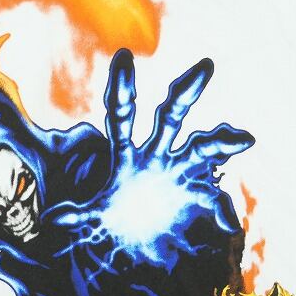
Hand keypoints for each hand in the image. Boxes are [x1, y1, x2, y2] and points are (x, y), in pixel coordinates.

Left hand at [49, 49, 254, 268]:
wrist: (133, 236)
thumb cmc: (112, 217)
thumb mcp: (94, 216)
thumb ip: (77, 215)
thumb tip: (52, 219)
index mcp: (127, 154)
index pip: (122, 116)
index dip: (121, 89)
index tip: (124, 58)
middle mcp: (155, 155)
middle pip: (170, 116)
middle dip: (186, 92)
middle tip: (206, 66)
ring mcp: (177, 171)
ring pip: (200, 145)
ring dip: (220, 140)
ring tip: (243, 139)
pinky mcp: (193, 193)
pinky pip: (212, 194)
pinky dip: (221, 208)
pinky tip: (228, 223)